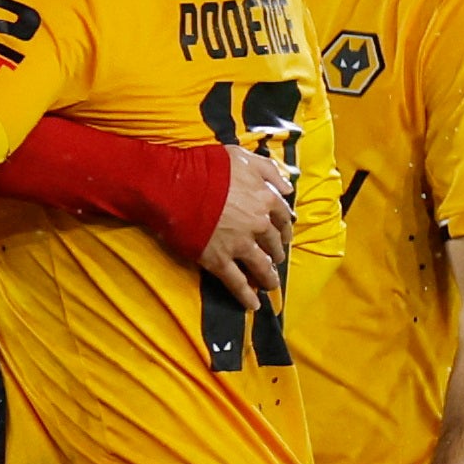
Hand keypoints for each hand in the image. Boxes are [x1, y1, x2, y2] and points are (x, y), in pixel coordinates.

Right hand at [197, 145, 293, 308]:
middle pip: (273, 244)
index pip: (283, 217)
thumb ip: (269, 170)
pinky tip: (253, 306)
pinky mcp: (218, 260)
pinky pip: (237, 282)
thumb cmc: (205, 167)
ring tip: (269, 286)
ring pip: (261, 267)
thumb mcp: (242, 157)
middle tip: (273, 259)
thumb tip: (288, 187)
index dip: (284, 228)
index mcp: (265, 200)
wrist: (175, 186)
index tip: (282, 235)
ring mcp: (239, 245)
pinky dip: (246, 296)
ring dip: (268, 279)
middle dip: (275, 253)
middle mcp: (258, 225)